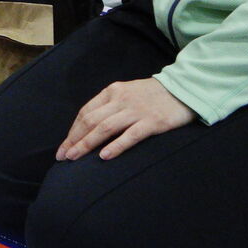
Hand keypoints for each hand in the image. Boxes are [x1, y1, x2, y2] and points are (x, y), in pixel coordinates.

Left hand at [57, 78, 195, 160]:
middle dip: (75, 139)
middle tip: (63, 156)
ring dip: (87, 144)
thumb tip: (89, 127)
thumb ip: (110, 106)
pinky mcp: (152, 122)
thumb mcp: (126, 93)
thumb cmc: (152, 95)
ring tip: (75, 158)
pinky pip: (130, 135)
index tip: (64, 146)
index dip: (73, 130)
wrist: (184, 89)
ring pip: (105, 128)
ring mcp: (136, 110)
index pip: (86, 112)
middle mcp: (120, 99)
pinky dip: (116, 146)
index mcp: (112, 92)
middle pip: (91, 121)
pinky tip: (104, 156)